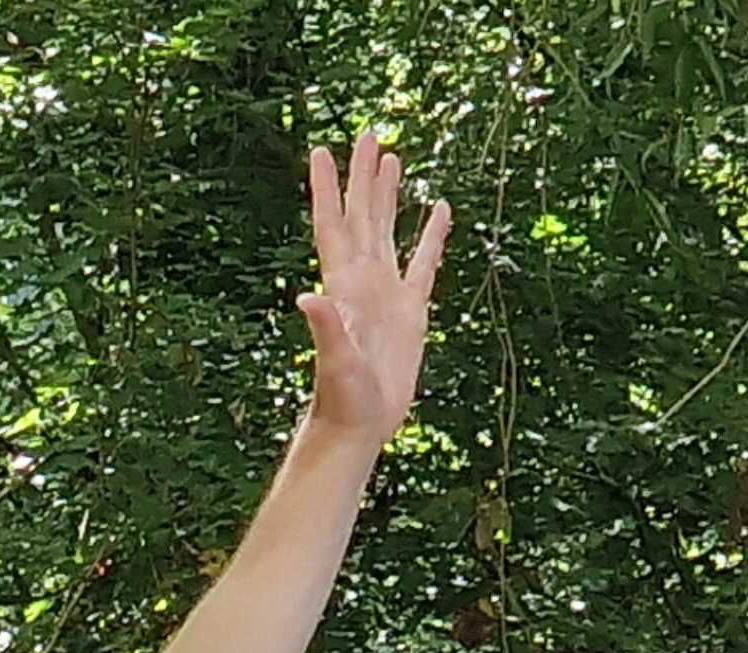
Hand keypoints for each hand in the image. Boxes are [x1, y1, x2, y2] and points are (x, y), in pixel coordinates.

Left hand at [294, 136, 447, 454]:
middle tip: (367, 134)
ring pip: (387, 230)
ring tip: (392, 158)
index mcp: (342, 284)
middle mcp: (361, 281)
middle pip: (361, 215)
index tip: (322, 149)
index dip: (327, 188)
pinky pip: (423, 262)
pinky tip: (439, 210)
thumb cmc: (341, 398)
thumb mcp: (335, 361)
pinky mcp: (410, 310)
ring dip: (388, 196)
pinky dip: (431, 236)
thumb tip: (307, 297)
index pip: (333, 225)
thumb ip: (325, 328)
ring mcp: (385, 292)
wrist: (359, 424)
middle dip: (363, 176)